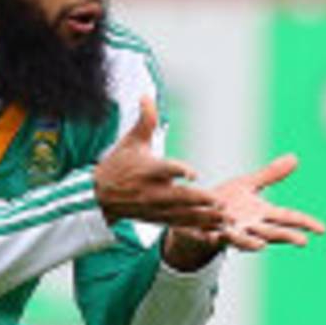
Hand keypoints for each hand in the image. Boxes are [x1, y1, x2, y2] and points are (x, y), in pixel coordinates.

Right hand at [93, 97, 225, 230]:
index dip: (179, 171)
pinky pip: (180, 225)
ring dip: (205, 217)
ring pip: (183, 214)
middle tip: (220, 201)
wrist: (100, 195)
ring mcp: (156, 208)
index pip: (164, 169)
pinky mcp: (158, 218)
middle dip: (199, 201)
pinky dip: (198, 228)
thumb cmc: (119, 164)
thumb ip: (145, 120)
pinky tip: (215, 229)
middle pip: (178, 197)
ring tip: (225, 217)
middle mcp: (152, 191)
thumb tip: (147, 95)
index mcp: (147, 169)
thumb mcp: (131, 141)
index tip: (194, 174)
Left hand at [163, 154, 325, 268]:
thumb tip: (295, 158)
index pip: (288, 218)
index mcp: (261, 214)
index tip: (323, 229)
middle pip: (271, 232)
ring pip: (243, 240)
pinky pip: (216, 237)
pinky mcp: (210, 234)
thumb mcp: (248, 185)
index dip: (305, 223)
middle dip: (285, 237)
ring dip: (250, 243)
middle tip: (303, 242)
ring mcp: (231, 232)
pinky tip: (222, 235)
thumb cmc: (225, 202)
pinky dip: (220, 236)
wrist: (195, 213)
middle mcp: (249, 226)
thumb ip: (271, 175)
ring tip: (261, 245)